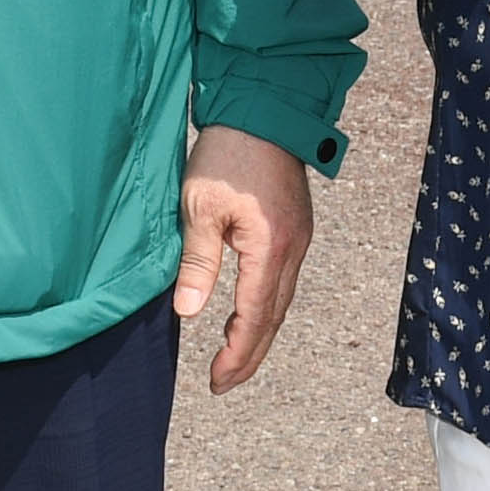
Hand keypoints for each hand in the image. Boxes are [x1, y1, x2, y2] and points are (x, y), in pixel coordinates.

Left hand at [168, 123, 314, 395]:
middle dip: (249, 355)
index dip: (235, 355)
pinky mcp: (296, 228)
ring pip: (281, 302)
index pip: (254, 318)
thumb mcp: (199, 207)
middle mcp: (293, 250)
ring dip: (258, 334)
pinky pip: (284, 282)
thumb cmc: (228, 153)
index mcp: (270, 248)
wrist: (265, 107)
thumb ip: (197, 262)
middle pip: (273, 318)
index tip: (215, 381)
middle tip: (223, 383)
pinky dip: (266, 308)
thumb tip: (189, 313)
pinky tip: (248, 315)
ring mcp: (299, 239)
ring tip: (233, 358)